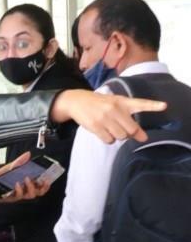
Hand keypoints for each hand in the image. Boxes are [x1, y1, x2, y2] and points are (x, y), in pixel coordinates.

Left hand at [0, 151, 49, 203]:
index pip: (41, 186)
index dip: (47, 184)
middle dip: (43, 187)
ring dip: (31, 187)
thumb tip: (27, 154)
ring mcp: (19, 195)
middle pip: (39, 193)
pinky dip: (19, 189)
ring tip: (27, 178)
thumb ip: (19, 162)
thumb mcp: (10, 168)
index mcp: (27, 184)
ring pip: (30, 195)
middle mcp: (25, 190)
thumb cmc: (0, 179)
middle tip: (42, 180)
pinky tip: (17, 183)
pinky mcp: (12, 198)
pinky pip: (18, 196)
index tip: (49, 178)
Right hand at [50, 89, 166, 143]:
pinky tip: (102, 131)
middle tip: (120, 128)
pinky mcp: (95, 126)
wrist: (78, 102)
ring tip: (109, 128)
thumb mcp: (116, 106)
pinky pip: (109, 140)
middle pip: (131, 130)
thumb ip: (130, 120)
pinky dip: (108, 139)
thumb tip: (144, 138)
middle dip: (129, 133)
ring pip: (120, 136)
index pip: (140, 103)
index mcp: (122, 101)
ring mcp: (105, 117)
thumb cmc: (100, 105)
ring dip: (117, 136)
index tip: (164, 106)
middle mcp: (115, 108)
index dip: (153, 106)